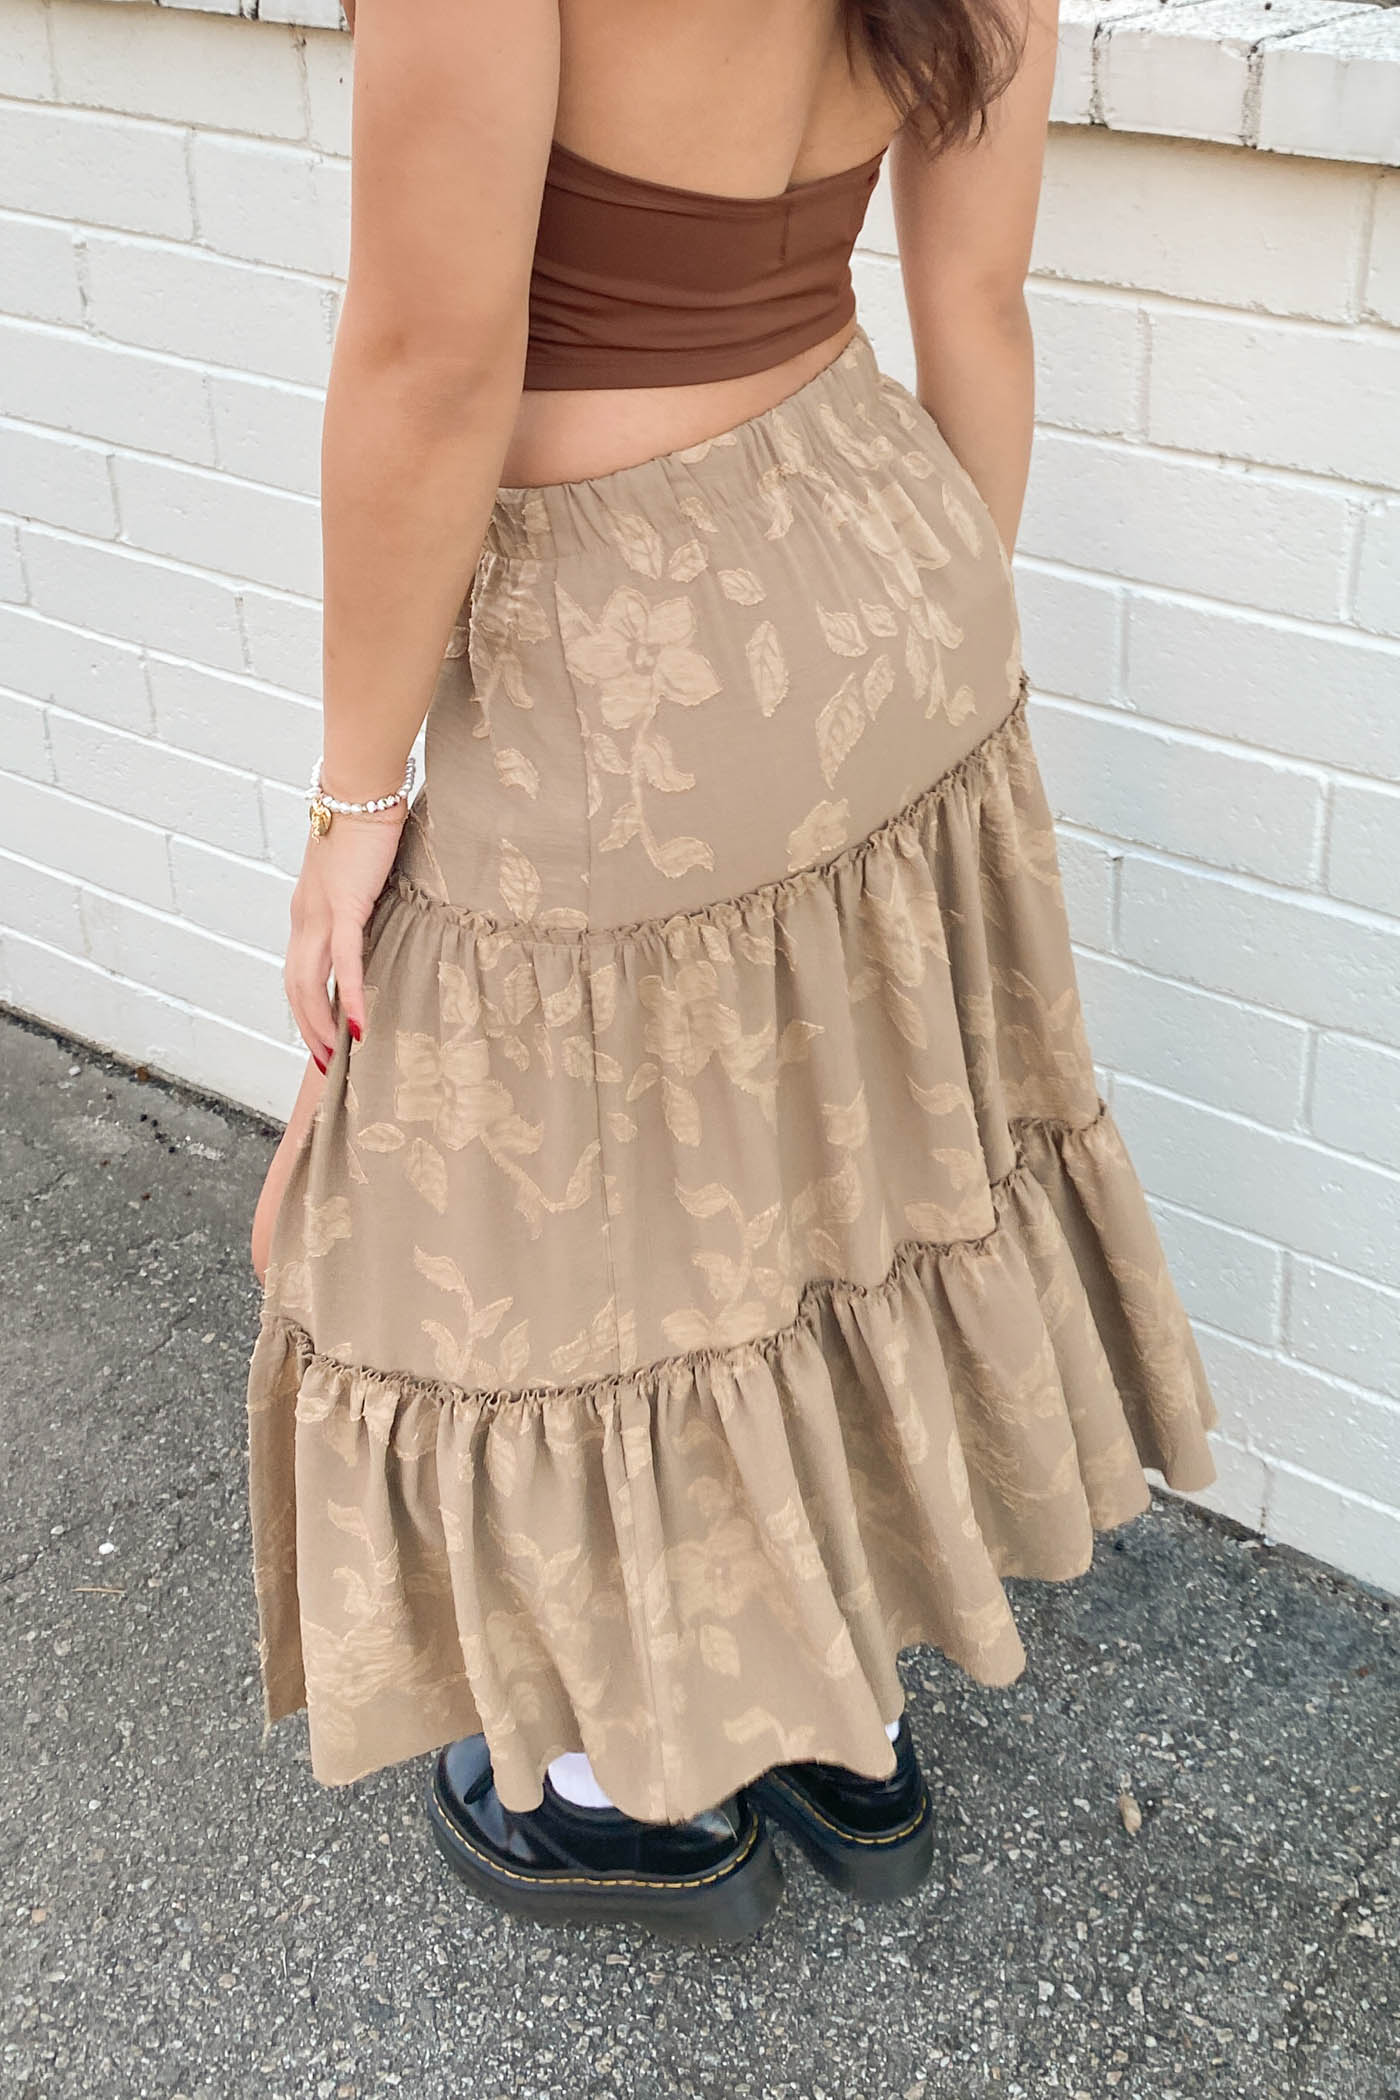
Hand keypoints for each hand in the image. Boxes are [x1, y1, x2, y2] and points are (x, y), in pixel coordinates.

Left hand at [284, 802, 406, 1067]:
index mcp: (307, 911)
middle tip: (328, 1065)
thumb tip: (378, 923)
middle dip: (309, 1029)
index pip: (299, 972)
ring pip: (311, 982)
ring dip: (323, 1024)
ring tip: (339, 1055)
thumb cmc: (365, 823)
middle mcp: (305, 917)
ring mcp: (321, 913)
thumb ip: (361, 903)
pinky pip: (345, 960)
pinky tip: (359, 1022)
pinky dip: (351, 994)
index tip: (323, 1039)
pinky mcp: (345, 905)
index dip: (306, 1010)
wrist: (361, 789)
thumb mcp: (359, 874)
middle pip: (296, 987)